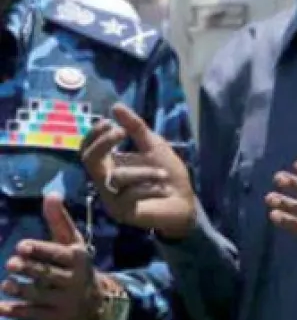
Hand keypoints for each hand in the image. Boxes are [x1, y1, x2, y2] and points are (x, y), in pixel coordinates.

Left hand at [0, 195, 107, 319]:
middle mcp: (74, 280)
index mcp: (77, 258)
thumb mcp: (71, 242)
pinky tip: (1, 307)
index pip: (58, 254)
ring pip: (40, 295)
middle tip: (11, 264)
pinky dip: (17, 311)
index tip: (21, 246)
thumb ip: (59, 220)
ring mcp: (64, 301)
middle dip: (30, 269)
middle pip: (49, 274)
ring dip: (22, 290)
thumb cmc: (75, 265)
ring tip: (6, 284)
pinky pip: (34, 315)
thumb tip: (51, 194)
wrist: (96, 302)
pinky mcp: (54, 318)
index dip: (40, 250)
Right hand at [81, 103, 195, 238]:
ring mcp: (112, 198)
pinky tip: (163, 190)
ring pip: (116, 177)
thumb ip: (136, 128)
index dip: (93, 135)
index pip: (88, 149)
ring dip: (143, 172)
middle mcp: (105, 180)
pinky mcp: (122, 212)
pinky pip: (131, 195)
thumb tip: (116, 106)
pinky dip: (151, 189)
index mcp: (110, 164)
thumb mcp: (154, 146)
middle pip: (89, 160)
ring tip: (164, 174)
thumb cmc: (168, 174)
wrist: (185, 201)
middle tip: (123, 132)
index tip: (109, 121)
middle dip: (103, 144)